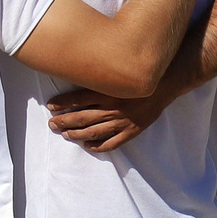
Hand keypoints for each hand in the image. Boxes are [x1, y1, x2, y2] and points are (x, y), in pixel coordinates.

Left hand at [46, 84, 172, 151]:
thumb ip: (101, 75)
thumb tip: (80, 71)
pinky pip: (112, 143)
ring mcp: (122, 121)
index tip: (50, 106)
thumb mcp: (118, 72)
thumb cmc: (140, 75)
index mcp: (108, 91)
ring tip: (65, 135)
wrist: (166, 84)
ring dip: (76, 135)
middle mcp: (113, 107)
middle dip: (64, 122)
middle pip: (81, 118)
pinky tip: (88, 146)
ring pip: (93, 132)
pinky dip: (98, 146)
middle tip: (52, 124)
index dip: (62, 103)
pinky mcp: (132, 131)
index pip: (78, 99)